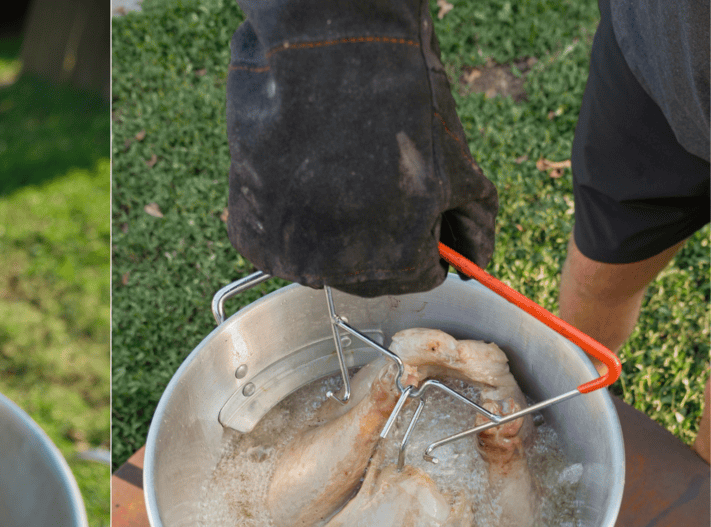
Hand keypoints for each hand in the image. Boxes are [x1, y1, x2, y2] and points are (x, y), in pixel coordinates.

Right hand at [225, 0, 497, 296]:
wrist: (324, 53)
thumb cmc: (399, 102)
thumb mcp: (457, 165)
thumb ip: (473, 224)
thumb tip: (475, 260)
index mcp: (395, 260)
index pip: (420, 275)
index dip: (426, 237)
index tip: (416, 201)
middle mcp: (337, 271)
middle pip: (370, 274)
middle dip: (381, 235)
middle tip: (374, 180)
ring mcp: (286, 255)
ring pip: (322, 260)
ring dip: (332, 228)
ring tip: (334, 172)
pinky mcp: (250, 235)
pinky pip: (279, 245)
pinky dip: (289, 219)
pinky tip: (299, 177)